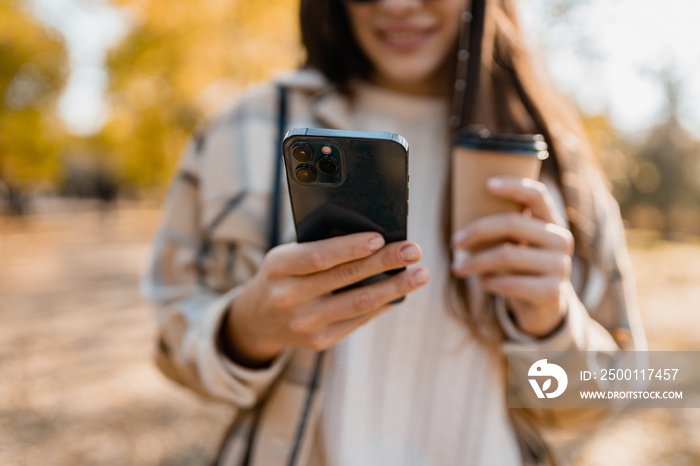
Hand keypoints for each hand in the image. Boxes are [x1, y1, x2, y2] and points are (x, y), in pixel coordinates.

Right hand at [223, 232, 428, 364]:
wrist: (259, 318)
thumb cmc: (284, 274)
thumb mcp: (287, 256)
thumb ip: (320, 246)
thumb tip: (374, 240)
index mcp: (278, 268)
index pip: (318, 256)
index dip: (350, 248)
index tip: (380, 237)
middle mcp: (288, 298)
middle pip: (345, 278)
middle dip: (384, 263)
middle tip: (413, 250)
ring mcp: (304, 324)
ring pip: (358, 303)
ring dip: (394, 288)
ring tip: (420, 274)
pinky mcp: (319, 342)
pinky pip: (357, 320)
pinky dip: (382, 304)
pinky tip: (400, 293)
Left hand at [451, 176, 573, 337]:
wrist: (545, 305)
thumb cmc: (521, 266)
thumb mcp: (518, 243)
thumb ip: (504, 227)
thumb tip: (463, 206)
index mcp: (552, 221)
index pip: (537, 195)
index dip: (514, 186)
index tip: (487, 184)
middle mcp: (561, 240)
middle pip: (514, 223)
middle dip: (478, 230)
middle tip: (455, 241)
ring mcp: (560, 266)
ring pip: (507, 254)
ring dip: (476, 262)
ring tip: (458, 268)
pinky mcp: (552, 292)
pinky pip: (510, 283)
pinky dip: (489, 282)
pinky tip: (482, 282)